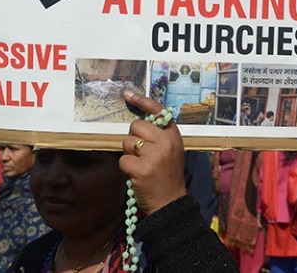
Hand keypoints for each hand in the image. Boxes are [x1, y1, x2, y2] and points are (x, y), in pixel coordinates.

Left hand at [120, 90, 186, 215]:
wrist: (171, 202)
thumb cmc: (167, 175)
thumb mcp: (171, 150)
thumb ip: (159, 135)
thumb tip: (138, 123)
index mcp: (173, 135)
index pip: (158, 110)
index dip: (142, 101)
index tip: (128, 94)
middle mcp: (166, 142)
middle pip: (136, 126)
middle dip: (133, 138)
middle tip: (142, 153)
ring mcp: (154, 155)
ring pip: (127, 143)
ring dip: (129, 154)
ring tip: (141, 165)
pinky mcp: (142, 169)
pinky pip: (123, 160)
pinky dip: (126, 168)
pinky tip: (137, 175)